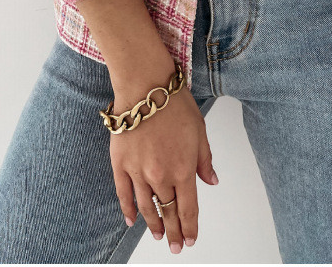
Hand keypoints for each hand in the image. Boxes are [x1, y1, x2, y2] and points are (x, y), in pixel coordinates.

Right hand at [110, 81, 218, 253]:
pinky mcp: (120, 164)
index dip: (189, 228)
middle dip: (173, 231)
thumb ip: (204, 159)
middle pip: (168, 211)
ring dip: (152, 223)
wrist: (145, 85)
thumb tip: (211, 181)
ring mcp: (138, 172)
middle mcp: (160, 176)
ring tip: (157, 234)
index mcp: (184, 169)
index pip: (188, 209)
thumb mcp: (200, 130)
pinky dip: (127, 210)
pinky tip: (131, 220)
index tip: (189, 240)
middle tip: (174, 246)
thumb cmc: (174, 103)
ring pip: (146, 206)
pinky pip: (123, 194)